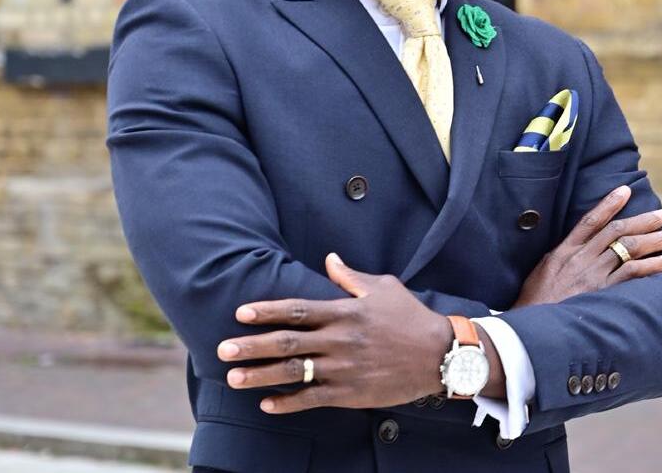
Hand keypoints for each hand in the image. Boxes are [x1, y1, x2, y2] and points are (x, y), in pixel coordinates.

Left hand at [216, 253, 451, 413]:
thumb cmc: (409, 316)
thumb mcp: (382, 287)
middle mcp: (339, 340)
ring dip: (260, 376)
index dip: (267, 311)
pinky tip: (266, 404)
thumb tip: (329, 258)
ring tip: (233, 378)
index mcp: (344, 311)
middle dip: (252, 346)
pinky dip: (288, 403)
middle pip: (287, 343)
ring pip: (293, 374)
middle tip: (223, 349)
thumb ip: (350, 276)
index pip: (297, 310)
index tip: (241, 313)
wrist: (438, 354)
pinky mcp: (350, 394)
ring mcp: (343, 369)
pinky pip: (312, 400)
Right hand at [511, 185, 661, 307]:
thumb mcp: (543, 270)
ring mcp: (593, 275)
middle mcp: (581, 258)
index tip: (625, 191)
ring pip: (627, 248)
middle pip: (616, 231)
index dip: (609, 204)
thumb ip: (562, 256)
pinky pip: (631, 274)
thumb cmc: (535, 301)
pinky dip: (650, 266)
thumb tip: (577, 246)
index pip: (591, 220)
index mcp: (564, 250)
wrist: (536, 327)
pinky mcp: (603, 293)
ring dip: (652, 240)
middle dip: (642, 221)